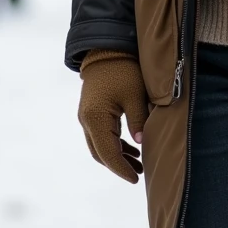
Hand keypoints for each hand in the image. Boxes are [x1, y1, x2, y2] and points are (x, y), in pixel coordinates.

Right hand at [78, 50, 148, 182]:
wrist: (107, 48)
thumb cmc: (124, 70)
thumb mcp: (136, 95)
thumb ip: (138, 120)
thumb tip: (141, 143)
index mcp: (96, 118)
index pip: (108, 153)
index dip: (121, 169)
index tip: (136, 179)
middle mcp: (86, 120)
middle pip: (100, 153)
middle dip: (119, 165)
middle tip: (139, 173)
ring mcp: (87, 116)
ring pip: (99, 145)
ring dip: (117, 155)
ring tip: (138, 163)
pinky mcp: (91, 111)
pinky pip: (100, 134)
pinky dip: (114, 144)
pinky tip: (131, 146)